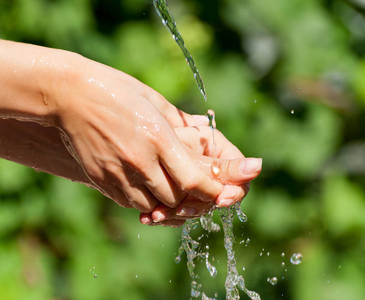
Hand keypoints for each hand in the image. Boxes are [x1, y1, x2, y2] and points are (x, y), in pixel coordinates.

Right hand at [53, 55, 245, 212]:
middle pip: (176, 198)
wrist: (67, 94)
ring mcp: (118, 174)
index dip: (211, 192)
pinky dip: (142, 200)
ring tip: (166, 186)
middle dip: (189, 196)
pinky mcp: (100, 180)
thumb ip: (179, 120)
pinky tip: (143, 185)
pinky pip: (129, 203)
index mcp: (159, 138)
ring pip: (153, 206)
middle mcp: (140, 161)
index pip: (194, 180)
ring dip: (165, 201)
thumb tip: (202, 130)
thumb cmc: (113, 90)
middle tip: (192, 188)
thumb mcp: (151, 98)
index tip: (221, 192)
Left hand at [139, 126, 261, 226]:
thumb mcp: (185, 149)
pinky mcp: (169, 190)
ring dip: (177, 213)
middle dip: (198, 204)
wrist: (106, 131)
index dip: (232, 189)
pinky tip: (149, 217)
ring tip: (156, 214)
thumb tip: (258, 166)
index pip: (236, 172)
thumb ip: (221, 164)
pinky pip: (175, 210)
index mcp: (212, 146)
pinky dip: (164, 215)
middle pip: (215, 194)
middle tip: (180, 208)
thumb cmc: (146, 129)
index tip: (220, 199)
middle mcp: (202, 163)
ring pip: (194, 205)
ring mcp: (186, 178)